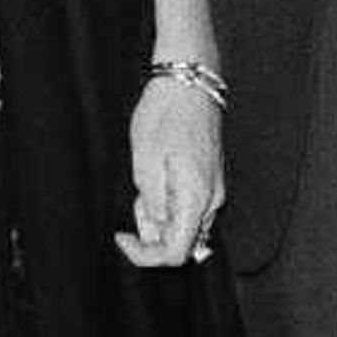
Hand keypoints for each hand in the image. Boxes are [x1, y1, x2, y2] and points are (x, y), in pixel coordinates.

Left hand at [114, 71, 224, 266]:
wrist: (189, 81)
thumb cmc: (165, 115)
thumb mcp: (145, 162)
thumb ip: (151, 205)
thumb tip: (156, 231)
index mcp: (196, 198)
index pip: (175, 253)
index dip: (144, 255)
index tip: (122, 237)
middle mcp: (213, 199)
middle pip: (182, 242)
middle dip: (151, 231)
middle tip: (134, 199)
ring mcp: (214, 189)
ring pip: (185, 224)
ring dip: (159, 216)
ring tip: (144, 180)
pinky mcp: (209, 179)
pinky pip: (189, 206)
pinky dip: (168, 203)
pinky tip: (156, 176)